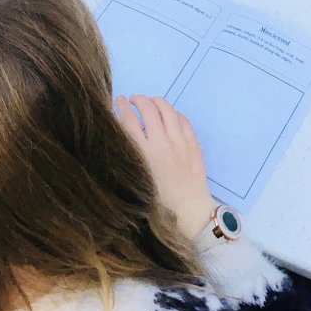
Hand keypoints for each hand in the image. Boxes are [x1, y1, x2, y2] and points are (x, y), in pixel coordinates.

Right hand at [114, 94, 215, 237]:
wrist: (188, 211)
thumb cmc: (157, 202)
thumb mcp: (135, 179)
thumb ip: (128, 156)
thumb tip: (121, 138)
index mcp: (142, 154)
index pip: (128, 120)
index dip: (121, 106)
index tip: (118, 99)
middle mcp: (160, 143)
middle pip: (147, 109)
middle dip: (138, 100)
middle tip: (134, 99)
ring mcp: (179, 142)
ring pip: (167, 110)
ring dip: (156, 101)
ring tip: (151, 101)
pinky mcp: (193, 143)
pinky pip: (182, 120)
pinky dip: (173, 113)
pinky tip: (169, 114)